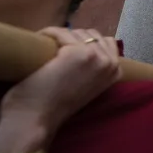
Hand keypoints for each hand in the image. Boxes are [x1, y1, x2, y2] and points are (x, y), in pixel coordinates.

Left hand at [0, 28, 121, 152]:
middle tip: (56, 53)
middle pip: (92, 34)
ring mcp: (95, 56)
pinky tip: (39, 46)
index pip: (107, 42)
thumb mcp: (89, 86)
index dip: (85, 44)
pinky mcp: (76, 52)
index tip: (67, 52)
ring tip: (48, 51)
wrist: (36, 120)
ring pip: (76, 32)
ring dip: (60, 38)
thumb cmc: (58, 106)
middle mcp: (110, 63)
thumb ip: (95, 68)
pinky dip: (47, 35)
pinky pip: (60, 32)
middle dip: (73, 40)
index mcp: (116, 72)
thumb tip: (87, 43)